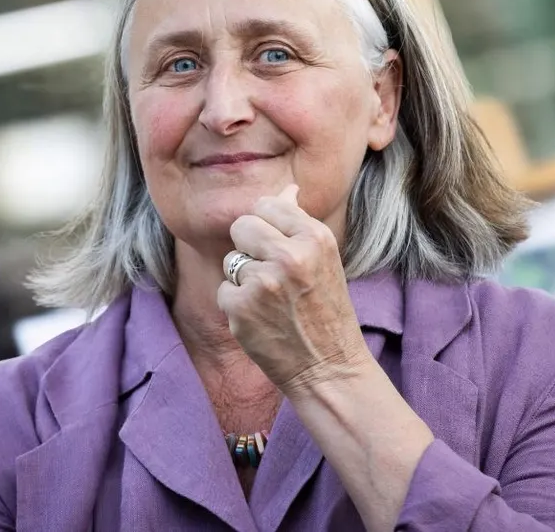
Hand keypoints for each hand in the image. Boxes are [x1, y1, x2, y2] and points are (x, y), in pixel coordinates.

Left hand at [219, 185, 372, 393]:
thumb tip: (288, 189)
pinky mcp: (241, 308)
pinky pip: (224, 290)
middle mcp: (291, 256)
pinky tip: (262, 320)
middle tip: (271, 274)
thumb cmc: (326, 310)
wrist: (330, 367)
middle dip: (248, 247)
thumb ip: (299, 223)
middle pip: (242, 226)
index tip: (280, 249)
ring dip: (244, 280)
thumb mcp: (323, 259)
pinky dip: (238, 306)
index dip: (267, 227)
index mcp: (316, 237)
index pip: (267, 205)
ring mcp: (264, 282)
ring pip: (231, 261)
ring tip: (272, 302)